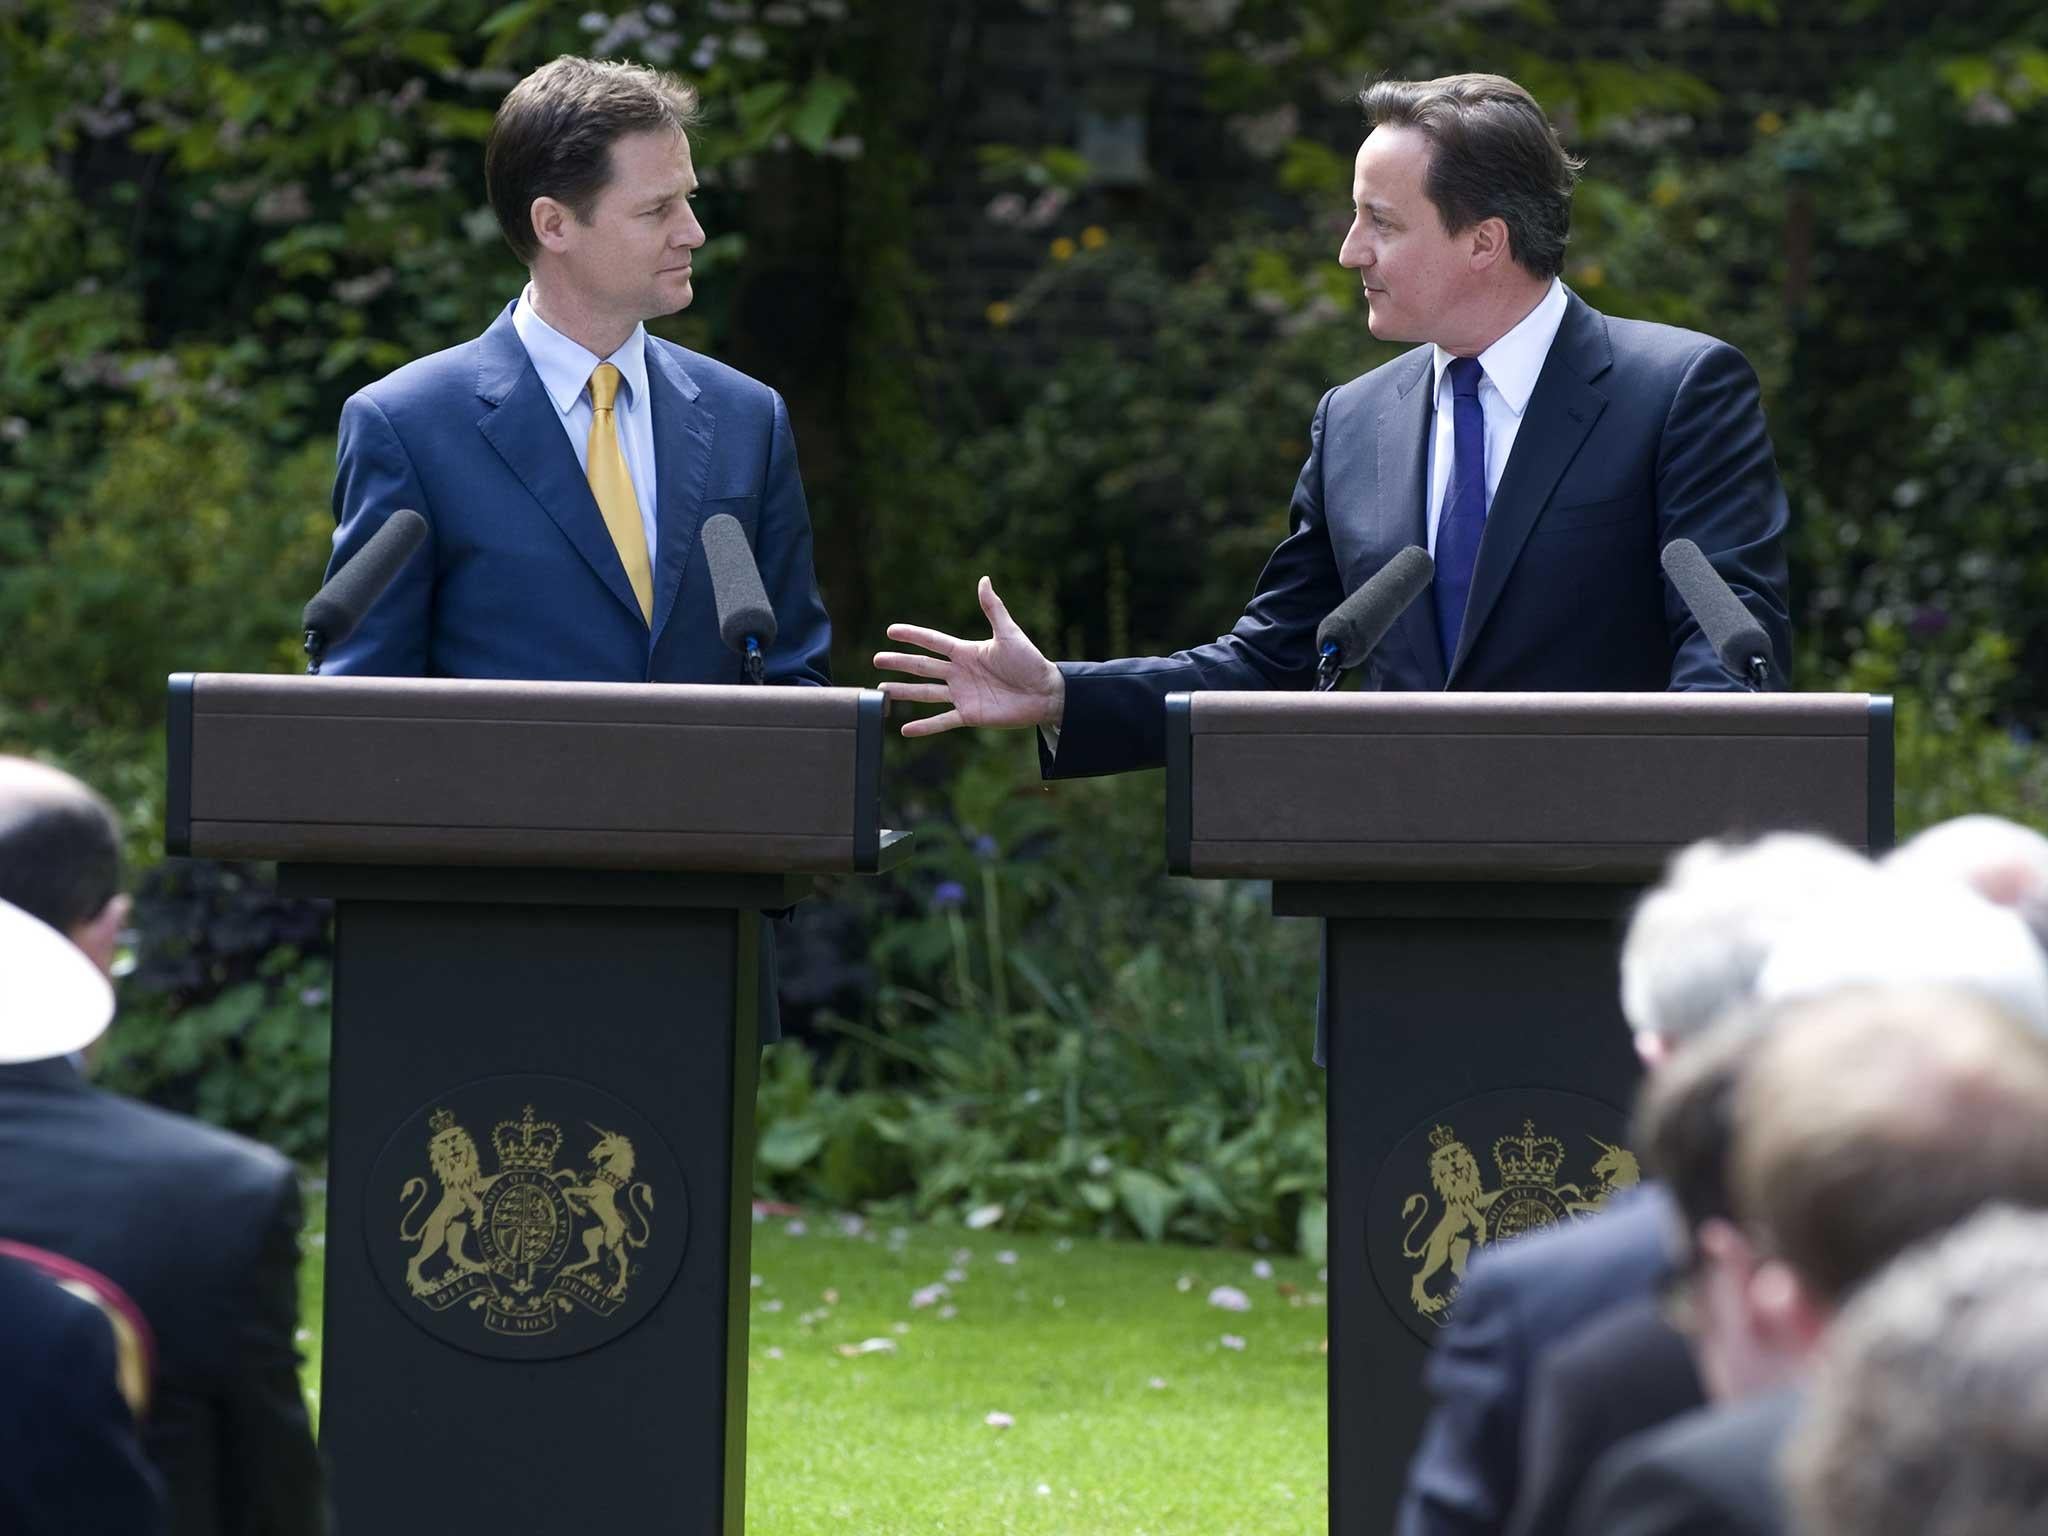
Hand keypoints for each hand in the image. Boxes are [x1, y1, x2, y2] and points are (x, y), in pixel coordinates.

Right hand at [874, 577, 1064, 737]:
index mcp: (966, 652)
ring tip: (882, 689)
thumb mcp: (1009, 634)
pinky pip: (942, 721)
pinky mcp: (969, 715)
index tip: (891, 631)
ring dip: (904, 691)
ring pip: (926, 693)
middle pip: (923, 667)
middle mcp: (959, 673)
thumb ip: (993, 609)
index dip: (912, 636)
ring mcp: (962, 694)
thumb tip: (984, 579)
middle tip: (877, 658)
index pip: (933, 642)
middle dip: (900, 662)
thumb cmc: (1030, 661)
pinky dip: (925, 727)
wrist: (1045, 693)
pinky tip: (905, 730)